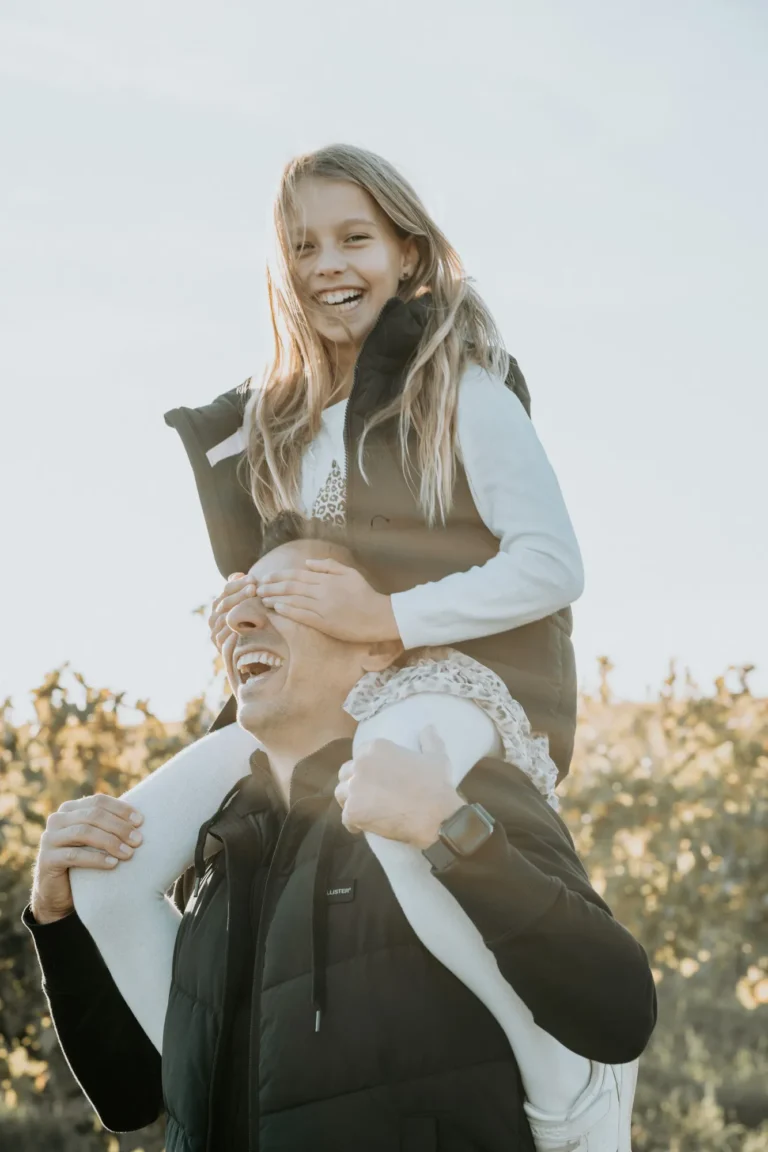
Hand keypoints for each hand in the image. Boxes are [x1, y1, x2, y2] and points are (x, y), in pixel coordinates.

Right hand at [31, 794, 144, 924]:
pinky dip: (96, 858)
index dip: (121, 809)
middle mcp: (57, 819)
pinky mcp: (46, 859)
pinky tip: (113, 864)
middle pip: (93, 815)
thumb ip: (109, 825)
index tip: (141, 821)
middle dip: (119, 827)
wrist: (58, 892)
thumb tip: (142, 819)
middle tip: (138, 840)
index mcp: (70, 809)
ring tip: (129, 853)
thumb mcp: (95, 840)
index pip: (99, 801)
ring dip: (110, 842)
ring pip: (84, 833)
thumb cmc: (84, 861)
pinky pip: (74, 855)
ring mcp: (49, 838)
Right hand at [208, 573, 256, 651]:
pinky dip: (234, 628)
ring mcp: (215, 635)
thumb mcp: (249, 607)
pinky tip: (247, 621)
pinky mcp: (220, 648)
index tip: (253, 578)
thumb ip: (242, 590)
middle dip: (240, 594)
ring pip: (225, 617)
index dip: (239, 584)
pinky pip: (225, 636)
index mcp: (218, 607)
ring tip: (254, 599)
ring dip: (239, 607)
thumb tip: (237, 574)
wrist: (252, 657)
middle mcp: (213, 620)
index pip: (226, 591)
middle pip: (224, 603)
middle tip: (254, 587)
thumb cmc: (253, 625)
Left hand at [256, 558, 399, 641]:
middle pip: (291, 586)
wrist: (380, 615)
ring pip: (293, 600)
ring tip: (262, 598)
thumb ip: (328, 566)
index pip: (297, 575)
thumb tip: (307, 563)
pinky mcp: (324, 623)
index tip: (266, 577)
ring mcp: (322, 607)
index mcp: (327, 578)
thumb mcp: (350, 573)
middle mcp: (322, 591)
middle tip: (258, 588)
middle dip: (272, 586)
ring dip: (275, 598)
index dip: (279, 576)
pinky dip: (287, 610)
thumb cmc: (365, 594)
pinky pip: (301, 615)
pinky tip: (276, 609)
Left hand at [334, 726, 462, 848]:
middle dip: (354, 783)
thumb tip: (429, 727)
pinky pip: (346, 818)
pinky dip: (354, 823)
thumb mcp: (436, 757)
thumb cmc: (436, 784)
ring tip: (364, 810)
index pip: (360, 755)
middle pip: (346, 773)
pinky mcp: (353, 812)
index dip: (367, 768)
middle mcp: (360, 764)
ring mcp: (354, 788)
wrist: (436, 815)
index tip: (377, 779)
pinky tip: (364, 827)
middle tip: (369, 795)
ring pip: (342, 794)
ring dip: (351, 801)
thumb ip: (429, 739)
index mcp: (375, 748)